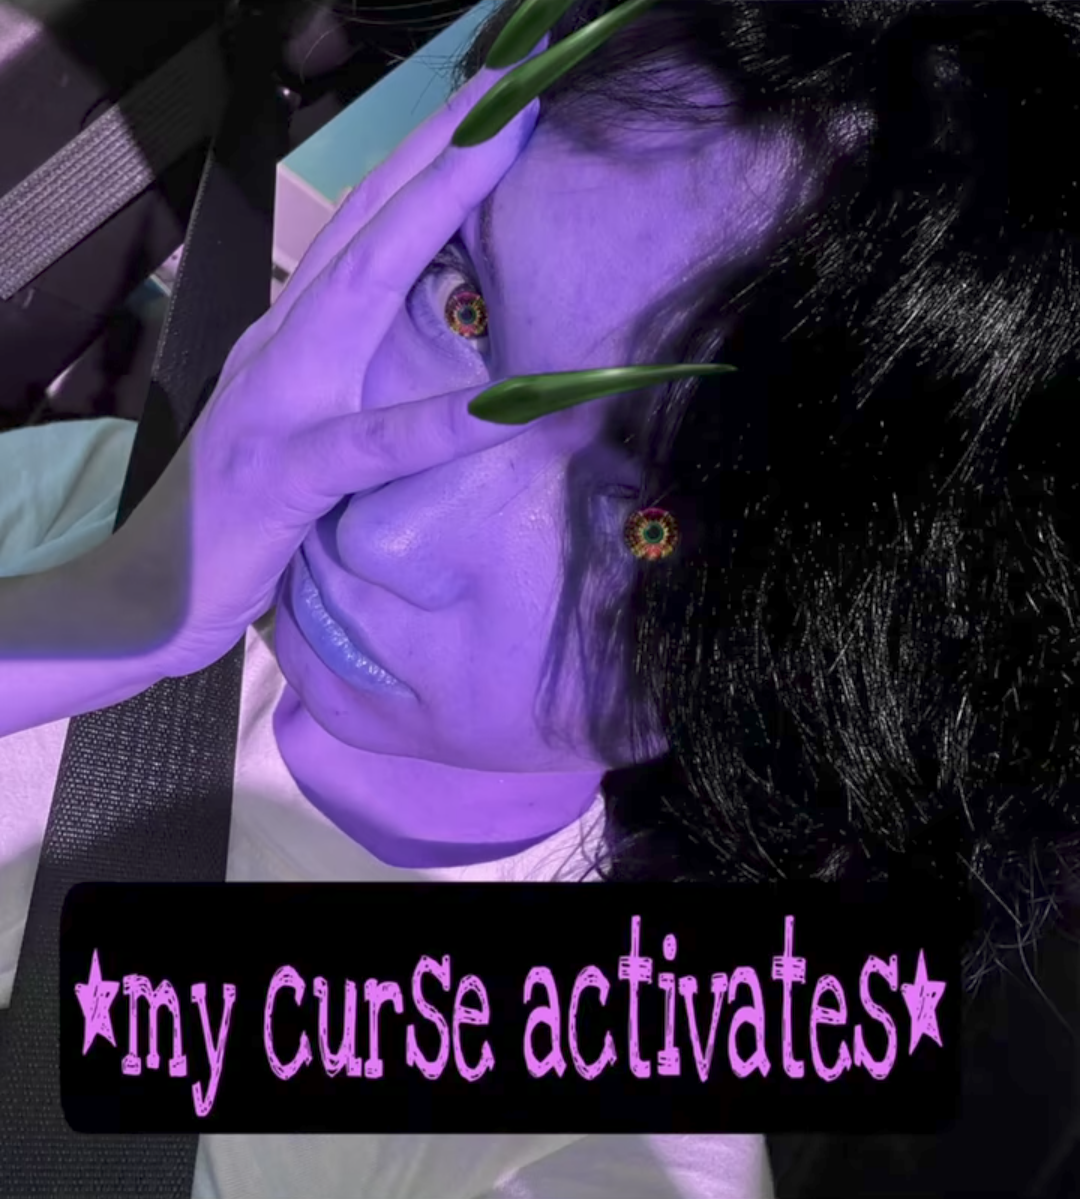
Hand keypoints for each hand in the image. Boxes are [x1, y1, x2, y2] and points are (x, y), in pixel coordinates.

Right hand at [109, 67, 539, 677]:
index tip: (490, 111)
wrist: (146, 595)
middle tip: (510, 88)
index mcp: (290, 337)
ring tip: (502, 152)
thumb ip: (344, 377)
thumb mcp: (296, 425)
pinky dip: (439, 424)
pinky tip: (507, 405)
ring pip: (361, 293)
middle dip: (438, 152)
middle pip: (367, 228)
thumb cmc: (234, 513)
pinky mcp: (284, 476)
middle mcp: (281, 347)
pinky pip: (372, 446)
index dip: (425, 167)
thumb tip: (415, 344)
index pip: (364, 232)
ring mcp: (276, 404)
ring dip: (434, 215)